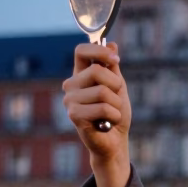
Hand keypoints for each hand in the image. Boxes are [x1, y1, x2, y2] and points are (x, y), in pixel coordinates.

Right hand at [62, 41, 131, 159]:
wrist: (115, 141)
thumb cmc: (115, 114)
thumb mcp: (118, 87)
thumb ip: (113, 67)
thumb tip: (113, 44)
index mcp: (80, 75)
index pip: (81, 51)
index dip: (99, 51)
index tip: (116, 59)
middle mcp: (71, 85)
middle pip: (97, 70)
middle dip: (116, 85)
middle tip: (116, 99)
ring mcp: (70, 100)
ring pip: (102, 91)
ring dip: (116, 104)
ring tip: (111, 114)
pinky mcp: (74, 115)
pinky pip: (103, 107)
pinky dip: (113, 116)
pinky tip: (107, 123)